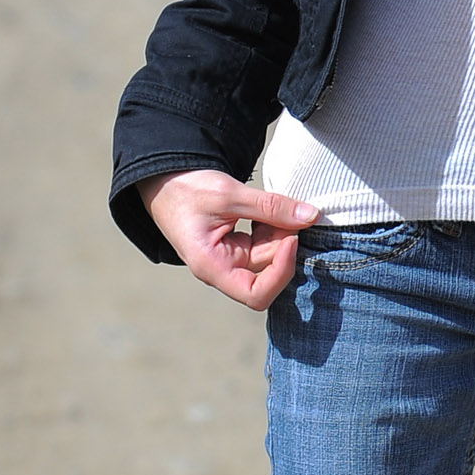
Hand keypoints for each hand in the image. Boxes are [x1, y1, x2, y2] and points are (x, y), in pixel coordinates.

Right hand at [140, 170, 318, 309]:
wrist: (163, 179)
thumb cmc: (185, 189)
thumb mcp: (229, 194)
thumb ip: (271, 206)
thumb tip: (311, 216)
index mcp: (211, 267)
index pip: (256, 294)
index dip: (281, 272)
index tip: (290, 240)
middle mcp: (221, 269)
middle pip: (268, 271)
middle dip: (283, 242)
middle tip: (289, 211)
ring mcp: (229, 259)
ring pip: (269, 256)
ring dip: (279, 232)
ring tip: (273, 205)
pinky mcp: (236, 247)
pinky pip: (263, 244)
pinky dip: (272, 227)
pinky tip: (266, 210)